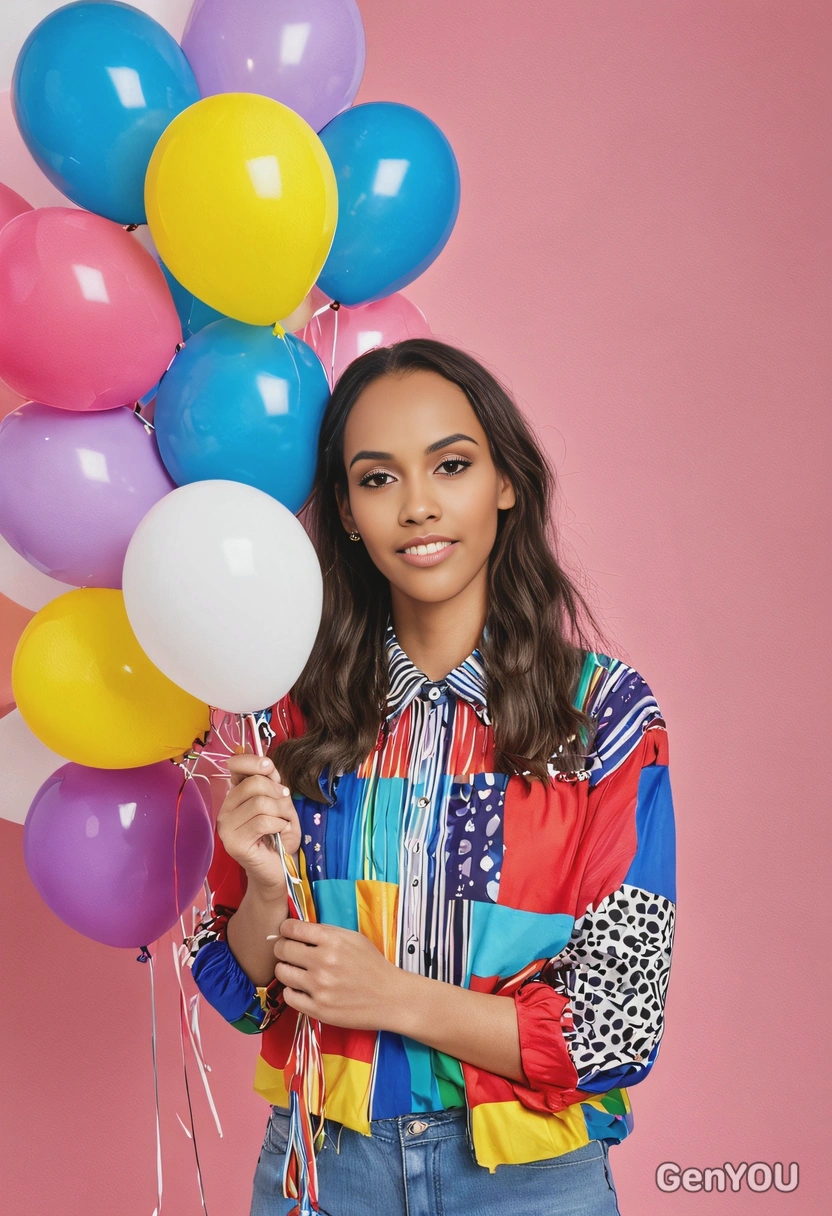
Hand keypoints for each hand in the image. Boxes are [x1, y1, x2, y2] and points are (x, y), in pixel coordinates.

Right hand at [217, 750, 301, 898]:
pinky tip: (279, 833)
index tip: (269, 767)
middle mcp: (225, 810)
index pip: (235, 767)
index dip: (253, 761)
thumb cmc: (279, 836)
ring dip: (281, 812)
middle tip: (285, 808)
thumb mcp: (281, 803)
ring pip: (260, 803)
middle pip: (254, 783)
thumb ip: (273, 783)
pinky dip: (279, 825)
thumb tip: (267, 764)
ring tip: (283, 823)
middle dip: (278, 793)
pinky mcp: (234, 842)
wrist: (278, 870)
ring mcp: (226, 827)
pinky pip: (263, 822)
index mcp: (235, 797)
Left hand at [273, 920, 404, 1030]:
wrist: (390, 997)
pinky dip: (291, 990)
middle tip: (289, 952)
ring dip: (285, 969)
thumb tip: (298, 929)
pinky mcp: (318, 1009)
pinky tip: (301, 988)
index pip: (291, 929)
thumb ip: (326, 932)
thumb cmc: (372, 965)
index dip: (285, 929)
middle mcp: (323, 962)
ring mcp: (319, 987)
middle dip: (282, 948)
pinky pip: (288, 996)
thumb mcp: (353, 938)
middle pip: (282, 949)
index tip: (286, 933)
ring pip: (282, 973)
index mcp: (332, 941)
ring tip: (296, 970)